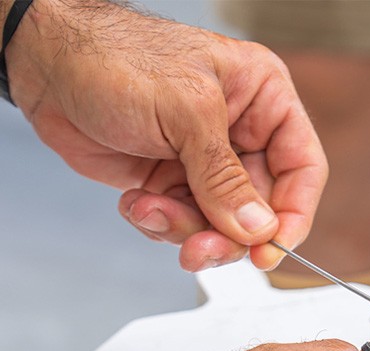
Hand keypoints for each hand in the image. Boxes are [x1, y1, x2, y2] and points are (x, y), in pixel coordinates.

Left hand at [4, 0, 326, 270]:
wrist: (45, 64)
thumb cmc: (116, 58)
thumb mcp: (186, 114)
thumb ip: (225, 178)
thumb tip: (258, 230)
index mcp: (264, 99)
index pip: (303, 169)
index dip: (292, 215)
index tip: (270, 250)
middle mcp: (242, 133)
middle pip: (262, 208)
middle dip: (229, 235)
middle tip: (202, 250)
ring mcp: (206, 161)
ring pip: (223, 224)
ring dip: (186, 230)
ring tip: (151, 212)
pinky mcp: (173, 181)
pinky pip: (184, 224)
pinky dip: (159, 224)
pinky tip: (135, 201)